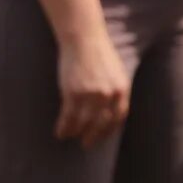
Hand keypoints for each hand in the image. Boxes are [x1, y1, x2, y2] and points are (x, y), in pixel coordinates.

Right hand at [56, 25, 132, 145]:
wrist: (84, 39)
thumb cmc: (99, 53)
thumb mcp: (115, 72)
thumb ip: (115, 90)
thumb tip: (108, 109)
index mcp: (122, 88)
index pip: (119, 116)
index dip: (110, 129)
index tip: (102, 136)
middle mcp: (109, 94)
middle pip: (101, 123)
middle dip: (93, 136)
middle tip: (86, 144)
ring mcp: (91, 95)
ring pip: (83, 123)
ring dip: (75, 133)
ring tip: (69, 137)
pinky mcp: (73, 93)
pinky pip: (68, 117)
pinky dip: (64, 127)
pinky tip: (60, 132)